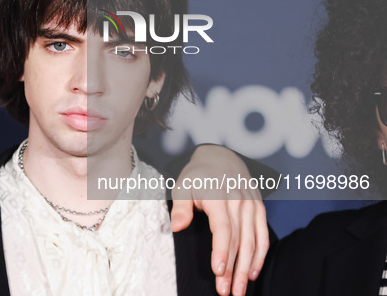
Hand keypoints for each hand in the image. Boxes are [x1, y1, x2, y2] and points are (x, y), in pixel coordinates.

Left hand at [170, 145, 268, 295]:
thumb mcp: (182, 186)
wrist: (220, 156)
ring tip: (239, 290)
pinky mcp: (259, 208)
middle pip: (237, 240)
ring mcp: (251, 205)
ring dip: (246, 268)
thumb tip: (177, 227)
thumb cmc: (197, 175)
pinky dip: (260, 255)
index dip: (221, 251)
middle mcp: (238, 201)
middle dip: (232, 269)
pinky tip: (252, 272)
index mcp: (218, 196)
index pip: (222, 228)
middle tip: (226, 291)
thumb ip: (180, 207)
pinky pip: (263, 235)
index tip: (218, 271)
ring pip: (251, 241)